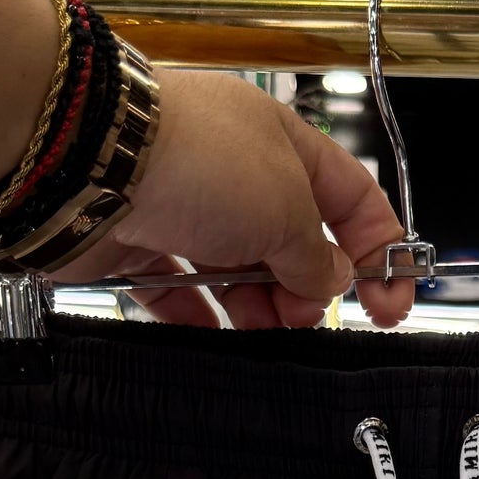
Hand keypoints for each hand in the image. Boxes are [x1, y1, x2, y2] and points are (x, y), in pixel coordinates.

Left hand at [60, 70, 414, 329]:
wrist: (89, 163)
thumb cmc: (197, 161)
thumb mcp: (285, 209)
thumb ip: (314, 255)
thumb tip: (329, 280)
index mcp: (283, 144)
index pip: (350, 197)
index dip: (379, 249)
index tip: (388, 304)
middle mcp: (234, 171)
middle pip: (292, 243)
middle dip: (306, 289)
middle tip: (300, 316)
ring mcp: (183, 205)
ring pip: (236, 271)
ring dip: (254, 307)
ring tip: (256, 327)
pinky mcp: (137, 242)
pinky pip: (177, 289)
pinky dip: (197, 315)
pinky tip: (211, 334)